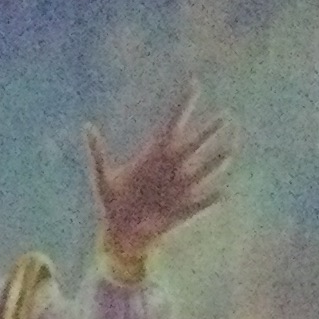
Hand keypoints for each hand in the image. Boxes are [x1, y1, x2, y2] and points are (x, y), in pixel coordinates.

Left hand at [87, 85, 231, 267]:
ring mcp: (178, 188)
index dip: (184, 105)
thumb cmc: (112, 204)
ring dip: (216, 161)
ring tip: (231, 150)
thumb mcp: (103, 178)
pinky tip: (223, 193)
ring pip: (203, 170)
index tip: (194, 84)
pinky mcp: (181, 210)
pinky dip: (210, 198)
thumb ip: (98, 153)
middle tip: (225, 116)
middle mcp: (171, 168)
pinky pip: (200, 203)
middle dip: (208, 132)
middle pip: (194, 145)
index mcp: (153, 155)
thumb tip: (87, 127)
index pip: (172, 123)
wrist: (120, 234)